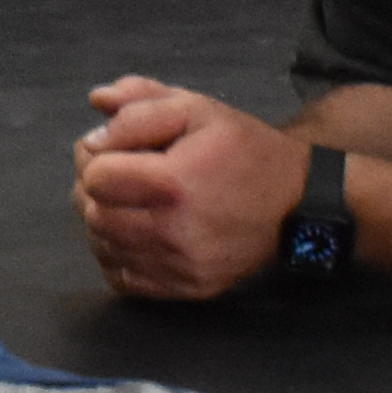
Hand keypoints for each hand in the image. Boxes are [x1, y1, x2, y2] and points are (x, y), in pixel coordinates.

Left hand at [73, 74, 306, 300]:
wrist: (298, 201)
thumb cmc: (243, 150)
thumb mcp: (196, 108)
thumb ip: (139, 104)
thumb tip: (95, 107)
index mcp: (176, 183)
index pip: (95, 179)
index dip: (96, 158)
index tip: (116, 151)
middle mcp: (177, 233)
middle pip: (93, 215)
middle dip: (93, 190)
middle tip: (117, 174)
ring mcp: (184, 266)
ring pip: (103, 248)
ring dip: (103, 221)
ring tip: (128, 200)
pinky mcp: (189, 288)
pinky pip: (123, 278)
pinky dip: (117, 254)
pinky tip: (135, 230)